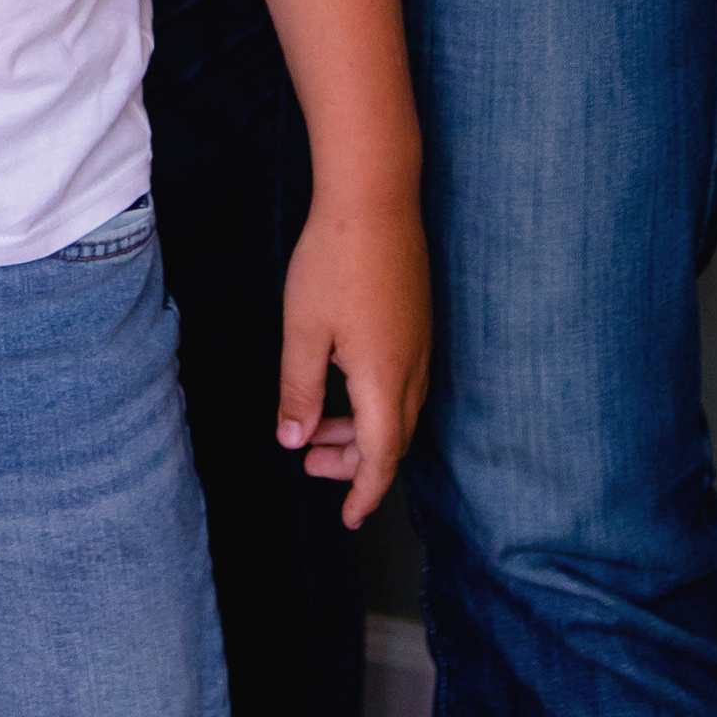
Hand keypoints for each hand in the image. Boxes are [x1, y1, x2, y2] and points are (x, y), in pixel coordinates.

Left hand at [275, 183, 430, 526]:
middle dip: (355, 463)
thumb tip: (295, 441)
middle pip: (391, 439)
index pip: (381, 459)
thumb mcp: (304, 331)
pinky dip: (374, 399)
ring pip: (397, 410)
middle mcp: (413, 370)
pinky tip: (343, 381)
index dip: (364, 493)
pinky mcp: (418, 320)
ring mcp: (421, 343)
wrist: (375, 196)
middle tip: (313, 466)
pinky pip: (402, 381)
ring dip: (362, 430)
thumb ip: (300, 391)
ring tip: (319, 427)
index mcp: (386, 382)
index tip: (351, 520)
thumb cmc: (334, 261)